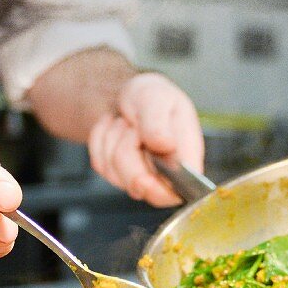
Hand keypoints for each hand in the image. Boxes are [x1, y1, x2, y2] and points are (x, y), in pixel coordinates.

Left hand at [87, 73, 203, 207]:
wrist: (128, 94)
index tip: (142, 178)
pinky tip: (113, 128)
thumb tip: (165, 145)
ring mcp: (141, 177)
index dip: (158, 191)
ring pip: (115, 174)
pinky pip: (101, 166)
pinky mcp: (117, 174)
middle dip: (127, 152)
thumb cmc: (151, 97)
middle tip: (132, 127)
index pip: (177, 192)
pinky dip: (101, 142)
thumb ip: (159, 122)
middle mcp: (166, 175)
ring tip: (125, 123)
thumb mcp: (157, 97)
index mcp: (186, 159)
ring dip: (113, 141)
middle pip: (140, 185)